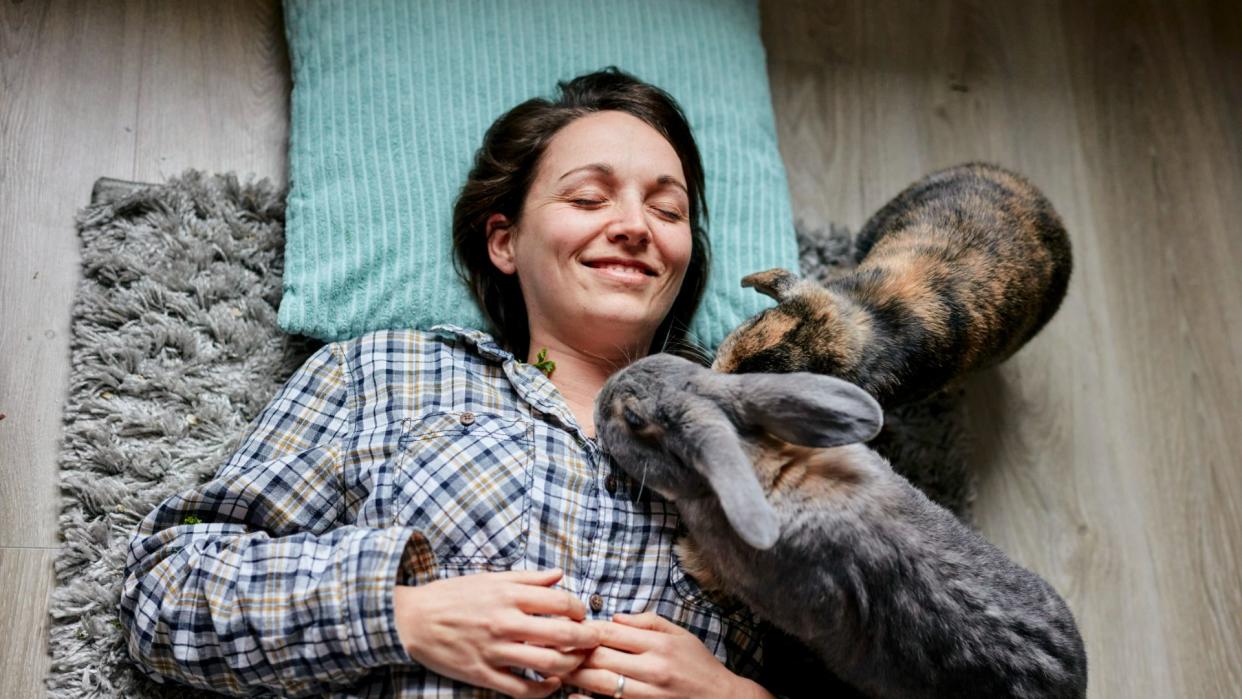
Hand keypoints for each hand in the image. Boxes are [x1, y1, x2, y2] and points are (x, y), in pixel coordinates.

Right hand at [393, 568, 600, 697]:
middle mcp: (505, 622)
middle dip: (586, 639)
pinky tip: (552, 684)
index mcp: (508, 595)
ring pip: (547, 664)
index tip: (581, 614)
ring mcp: (494, 650)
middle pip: (562, 634)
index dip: (580, 610)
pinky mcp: (482, 673)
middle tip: (592, 640)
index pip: (561, 603)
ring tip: (575, 662)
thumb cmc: (452, 596)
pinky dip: (544, 690)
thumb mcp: (490, 578)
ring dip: (570, 665)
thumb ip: (528, 578)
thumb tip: (559, 574)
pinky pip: (521, 689)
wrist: (412, 619)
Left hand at [560, 611, 769, 698]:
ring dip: (575, 675)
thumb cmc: (699, 665)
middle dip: (573, 651)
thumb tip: (614, 618)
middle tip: (550, 645)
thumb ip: (647, 622)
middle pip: (601, 657)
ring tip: (557, 667)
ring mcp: (647, 694)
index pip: (611, 633)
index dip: (584, 629)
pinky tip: (573, 698)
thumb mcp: (680, 634)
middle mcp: (651, 669)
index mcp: (658, 645)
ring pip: (601, 683)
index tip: (567, 626)